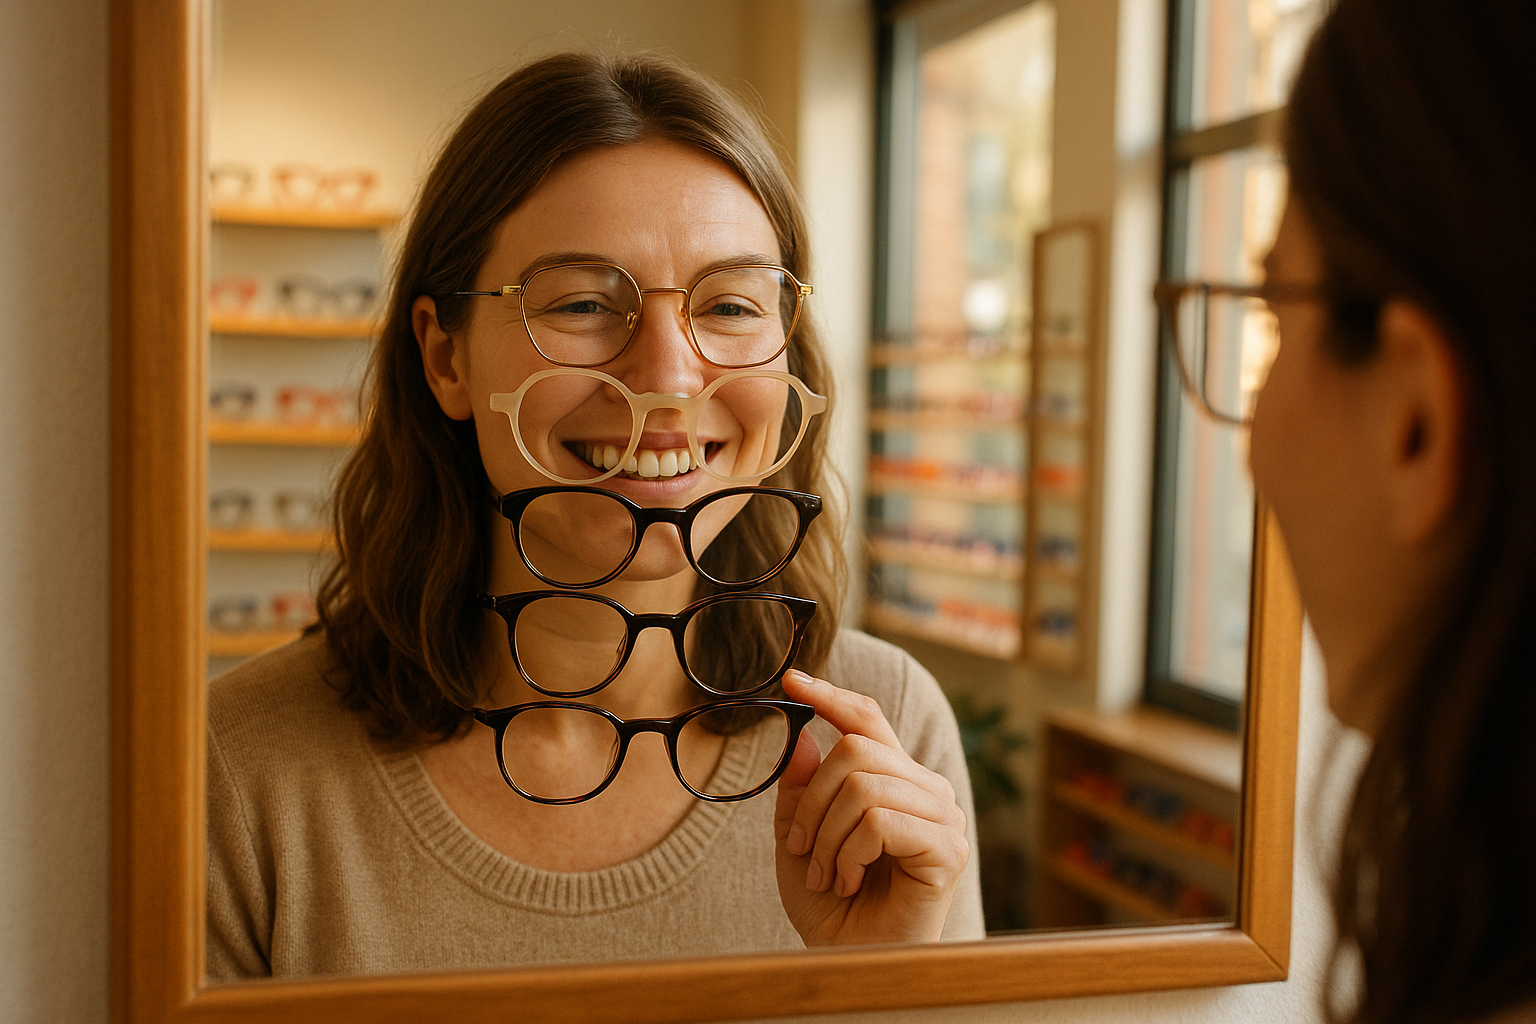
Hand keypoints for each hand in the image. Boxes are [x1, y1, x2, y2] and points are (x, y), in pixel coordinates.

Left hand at [773, 670, 969, 945]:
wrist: (851, 962)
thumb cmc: (832, 905)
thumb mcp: (800, 838)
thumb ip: (800, 788)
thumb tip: (801, 735)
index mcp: (895, 778)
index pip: (866, 720)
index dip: (830, 696)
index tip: (790, 681)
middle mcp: (925, 789)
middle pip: (854, 751)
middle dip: (811, 802)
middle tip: (803, 848)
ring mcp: (943, 816)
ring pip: (861, 786)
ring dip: (827, 836)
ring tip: (829, 874)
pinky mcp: (947, 848)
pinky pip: (878, 821)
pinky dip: (849, 853)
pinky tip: (851, 880)